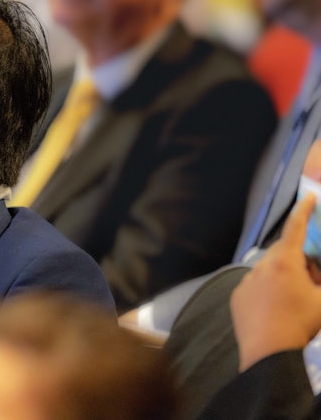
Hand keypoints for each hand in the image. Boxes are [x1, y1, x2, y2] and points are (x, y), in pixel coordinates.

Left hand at [231, 193, 320, 370]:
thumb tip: (315, 269)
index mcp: (285, 262)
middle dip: (299, 261)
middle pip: (283, 252)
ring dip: (282, 276)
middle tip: (312, 281)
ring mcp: (246, 281)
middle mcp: (262, 266)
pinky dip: (267, 290)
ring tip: (293, 300)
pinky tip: (275, 310)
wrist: (269, 352)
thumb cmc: (301, 324)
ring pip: (269, 270)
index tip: (307, 197)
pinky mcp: (237, 295)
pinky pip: (255, 285)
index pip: (295, 229)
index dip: (303, 211)